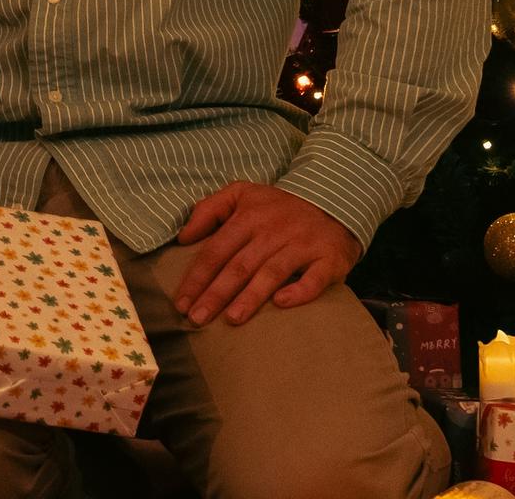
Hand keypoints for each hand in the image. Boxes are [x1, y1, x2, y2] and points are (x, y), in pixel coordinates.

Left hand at [173, 181, 361, 325]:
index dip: (197, 277)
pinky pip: (314, 278)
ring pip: (271, 273)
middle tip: (197, 318)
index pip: (216, 251)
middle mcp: (273, 231)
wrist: (333, 203)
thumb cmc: (277, 207)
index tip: (181, 303)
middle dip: (215, 294)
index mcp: (248, 217)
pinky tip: (281, 303)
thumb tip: (183, 237)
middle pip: (239, 266)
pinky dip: (299, 291)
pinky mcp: (328, 259)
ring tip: (231, 319)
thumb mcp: (241, 194)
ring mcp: (301, 245)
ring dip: (250, 297)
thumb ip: (209, 210)